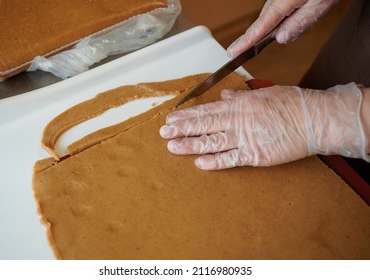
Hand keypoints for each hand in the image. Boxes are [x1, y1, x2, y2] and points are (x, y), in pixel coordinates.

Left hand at [160, 83, 367, 169]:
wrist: (313, 119)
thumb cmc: (290, 103)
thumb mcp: (263, 92)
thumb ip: (241, 96)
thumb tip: (224, 97)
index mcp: (239, 105)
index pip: (206, 111)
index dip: (187, 116)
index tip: (172, 119)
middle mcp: (238, 120)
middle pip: (204, 125)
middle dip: (182, 129)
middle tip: (163, 133)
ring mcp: (245, 138)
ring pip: (212, 142)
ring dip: (191, 145)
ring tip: (173, 148)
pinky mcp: (255, 155)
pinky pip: (231, 159)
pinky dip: (215, 161)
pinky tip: (199, 163)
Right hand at [227, 0, 338, 56]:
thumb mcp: (320, 3)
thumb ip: (300, 22)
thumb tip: (280, 39)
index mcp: (284, 2)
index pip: (260, 26)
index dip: (246, 41)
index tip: (234, 52)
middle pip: (261, 20)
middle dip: (251, 36)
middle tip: (235, 51)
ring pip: (268, 14)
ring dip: (265, 27)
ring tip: (256, 40)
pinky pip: (274, 7)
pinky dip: (273, 17)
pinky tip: (280, 23)